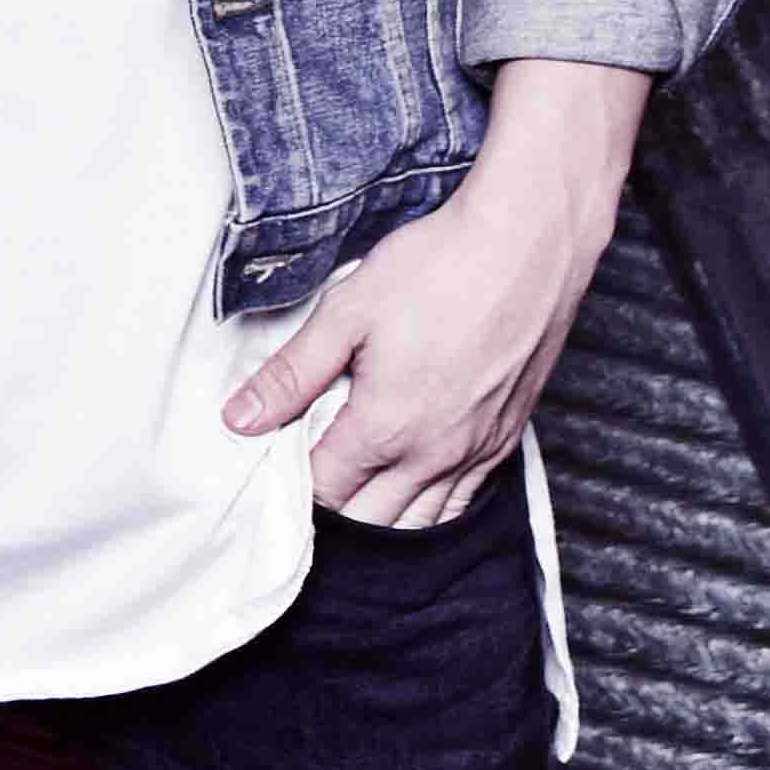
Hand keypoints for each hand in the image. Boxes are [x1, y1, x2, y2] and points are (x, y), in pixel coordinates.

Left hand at [219, 61, 648, 525]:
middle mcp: (433, 455)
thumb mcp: (348, 310)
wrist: (530, 243)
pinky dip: (433, 510)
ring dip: (382, 523)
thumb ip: (292, 373)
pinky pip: (465, 503)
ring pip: (422, 525)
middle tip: (306, 488)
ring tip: (353, 501)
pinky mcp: (508, 439)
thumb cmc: (439, 267)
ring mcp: (477, 452)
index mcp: (385, 428)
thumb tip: (239, 419)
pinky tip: (414, 493)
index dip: (292, 488)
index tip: (274, 470)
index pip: (324, 492)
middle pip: (371, 523)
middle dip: (333, 515)